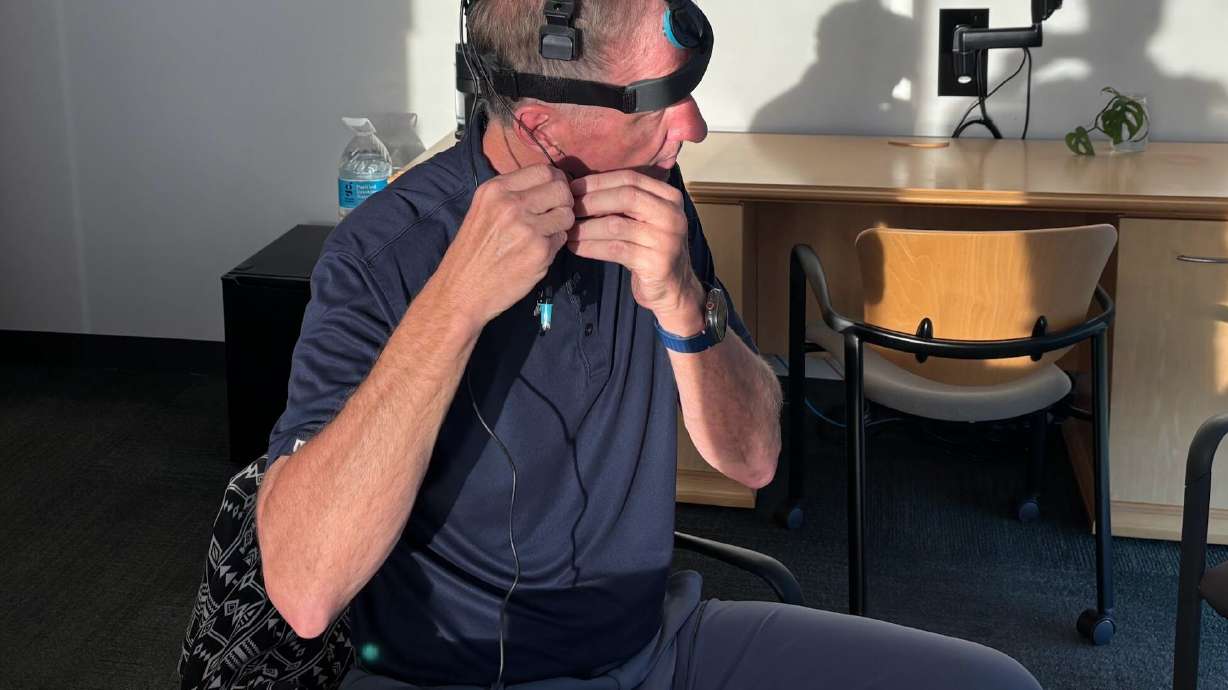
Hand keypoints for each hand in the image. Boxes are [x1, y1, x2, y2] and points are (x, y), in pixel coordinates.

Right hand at [437, 164, 573, 328]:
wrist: (460, 291)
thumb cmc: (472, 253)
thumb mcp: (483, 210)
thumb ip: (511, 194)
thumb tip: (549, 182)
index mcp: (495, 189)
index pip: (543, 170)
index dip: (555, 181)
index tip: (553, 194)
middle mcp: (511, 204)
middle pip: (561, 188)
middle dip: (563, 202)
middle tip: (555, 215)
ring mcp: (527, 227)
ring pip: (567, 214)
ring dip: (561, 225)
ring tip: (544, 236)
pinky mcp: (539, 251)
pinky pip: (562, 238)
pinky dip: (554, 245)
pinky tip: (536, 254)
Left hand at [568, 170, 703, 334]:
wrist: (673, 288)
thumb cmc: (650, 249)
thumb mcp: (644, 219)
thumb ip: (623, 201)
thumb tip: (580, 187)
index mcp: (669, 197)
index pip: (630, 178)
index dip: (598, 181)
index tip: (572, 188)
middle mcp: (672, 214)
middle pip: (626, 197)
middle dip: (591, 201)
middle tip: (567, 209)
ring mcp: (666, 239)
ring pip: (616, 225)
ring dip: (586, 227)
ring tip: (567, 230)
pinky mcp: (656, 262)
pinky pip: (616, 250)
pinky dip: (591, 247)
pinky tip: (576, 248)